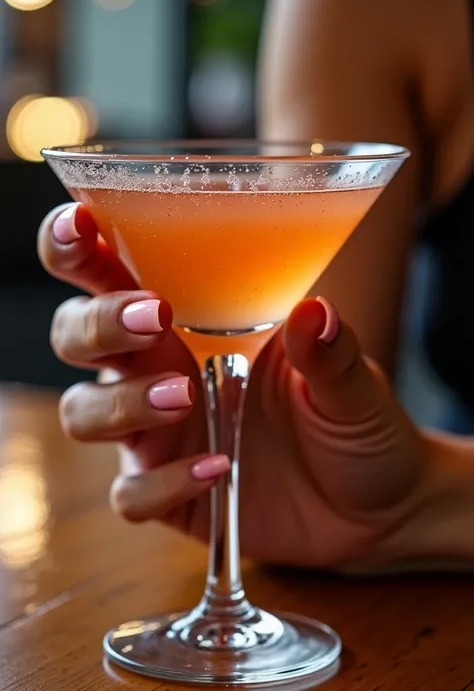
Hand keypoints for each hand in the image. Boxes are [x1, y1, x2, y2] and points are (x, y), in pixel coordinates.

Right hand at [39, 202, 439, 569]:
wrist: (373, 504)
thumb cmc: (354, 423)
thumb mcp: (353, 380)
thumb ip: (330, 349)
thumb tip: (314, 311)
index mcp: (191, 319)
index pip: (111, 272)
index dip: (77, 246)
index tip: (82, 222)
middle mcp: (158, 370)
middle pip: (74, 334)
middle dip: (95, 321)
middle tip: (153, 317)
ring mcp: (156, 434)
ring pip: (82, 412)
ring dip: (120, 401)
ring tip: (183, 396)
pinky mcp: (165, 492)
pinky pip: (130, 492)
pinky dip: (161, 482)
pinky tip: (216, 467)